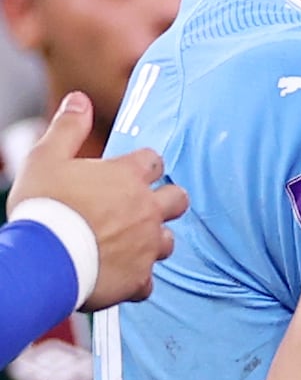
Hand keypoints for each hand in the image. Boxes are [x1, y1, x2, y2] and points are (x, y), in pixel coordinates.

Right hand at [15, 93, 181, 310]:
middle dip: (166, 200)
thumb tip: (79, 99)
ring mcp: (147, 245)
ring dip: (153, 240)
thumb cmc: (43, 205)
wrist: (43, 257)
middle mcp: (147, 210)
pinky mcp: (140, 278)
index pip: (153, 161)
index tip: (130, 172)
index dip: (143, 165)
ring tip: (127, 241)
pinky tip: (117, 274)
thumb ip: (68, 127)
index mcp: (127, 177)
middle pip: (178, 199)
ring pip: (168, 241)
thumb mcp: (46, 157)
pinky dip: (136, 278)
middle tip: (142, 205)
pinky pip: (148, 281)